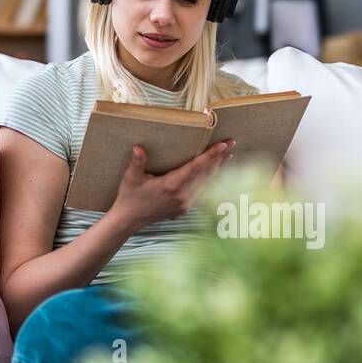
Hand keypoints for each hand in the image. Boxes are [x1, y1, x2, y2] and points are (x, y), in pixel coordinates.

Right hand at [109, 139, 234, 230]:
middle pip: (206, 173)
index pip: (196, 167)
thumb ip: (137, 162)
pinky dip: (208, 177)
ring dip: (217, 166)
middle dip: (219, 157)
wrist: (129, 220)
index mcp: (171, 186)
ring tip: (227, 153)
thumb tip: (138, 147)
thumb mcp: (131, 178)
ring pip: (205, 181)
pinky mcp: (185, 207)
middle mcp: (182, 196)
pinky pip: (200, 188)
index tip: (223, 145)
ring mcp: (185, 203)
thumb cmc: (129, 197)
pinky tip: (214, 169)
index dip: (211, 155)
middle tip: (232, 142)